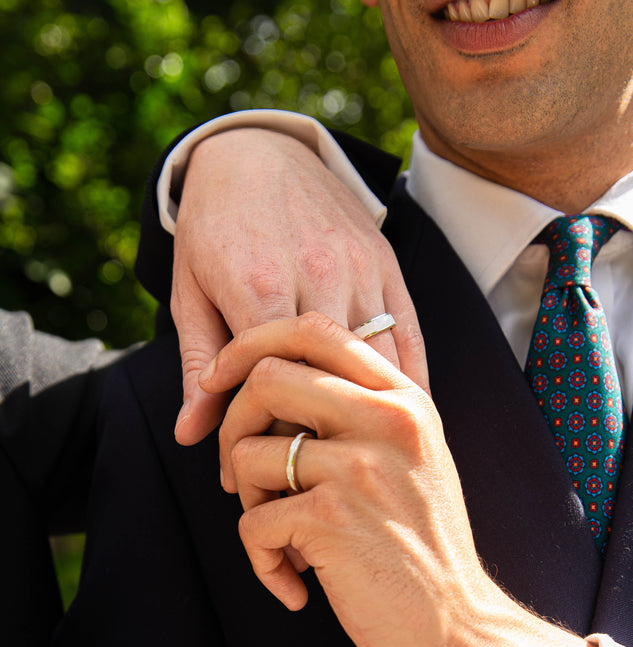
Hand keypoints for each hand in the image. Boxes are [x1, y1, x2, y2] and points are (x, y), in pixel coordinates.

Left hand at [171, 128, 427, 445]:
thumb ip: (198, 366)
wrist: (256, 149)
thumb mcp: (189, 293)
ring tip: (357, 456)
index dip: (264, 436)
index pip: (271, 385)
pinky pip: (407, 332)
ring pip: (376, 361)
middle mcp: (316, 275)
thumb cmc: (213, 228)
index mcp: (258, 286)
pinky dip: (408, 378)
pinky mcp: (387, 262)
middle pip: (326, 380)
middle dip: (315, 434)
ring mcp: (359, 268)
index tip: (256, 473)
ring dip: (368, 414)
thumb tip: (189, 436)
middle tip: (306, 475)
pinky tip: (402, 416)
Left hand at [200, 312, 598, 646]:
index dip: (251, 344)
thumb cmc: (422, 548)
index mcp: (404, 398)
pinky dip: (261, 559)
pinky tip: (295, 584)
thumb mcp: (412, 461)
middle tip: (238, 476)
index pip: (313, 330)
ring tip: (281, 538)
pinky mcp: (334, 519)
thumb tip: (269, 387)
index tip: (220, 381)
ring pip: (248, 453)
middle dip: (231, 426)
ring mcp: (361, 467)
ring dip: (246, 501)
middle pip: (266, 377)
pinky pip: (253, 522)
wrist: (459, 627)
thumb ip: (362, 415)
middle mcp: (386, 420)